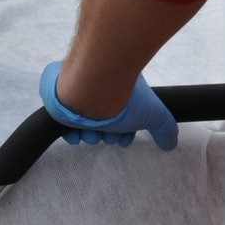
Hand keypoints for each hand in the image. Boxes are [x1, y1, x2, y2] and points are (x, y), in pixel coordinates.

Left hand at [38, 60, 177, 149]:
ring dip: (88, 133)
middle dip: (106, 134)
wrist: (90, 83)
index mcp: (118, 87)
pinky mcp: (54, 91)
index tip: (123, 140)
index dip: (124, 132)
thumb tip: (170, 142)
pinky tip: (74, 134)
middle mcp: (97, 86)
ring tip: (92, 134)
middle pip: (102, 119)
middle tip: (107, 136)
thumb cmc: (121, 96)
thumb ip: (164, 128)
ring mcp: (76, 88)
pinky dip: (67, 129)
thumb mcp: (152, 114)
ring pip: (82, 119)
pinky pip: (59, 115)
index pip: (122, 115)